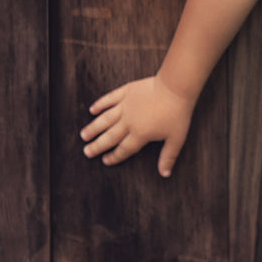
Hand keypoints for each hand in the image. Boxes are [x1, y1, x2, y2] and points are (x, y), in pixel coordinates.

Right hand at [80, 74, 194, 175]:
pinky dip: (100, 104)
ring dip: (94, 128)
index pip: (124, 149)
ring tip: (84, 135)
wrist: (175, 88)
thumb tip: (165, 174)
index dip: (114, 156)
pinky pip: (109, 99)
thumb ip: (168, 156)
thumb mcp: (176, 138)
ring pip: (105, 119)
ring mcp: (125, 106)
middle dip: (97, 146)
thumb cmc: (177, 113)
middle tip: (87, 151)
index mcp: (140, 134)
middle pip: (110, 136)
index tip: (105, 161)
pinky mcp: (126, 92)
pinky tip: (92, 110)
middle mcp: (129, 122)